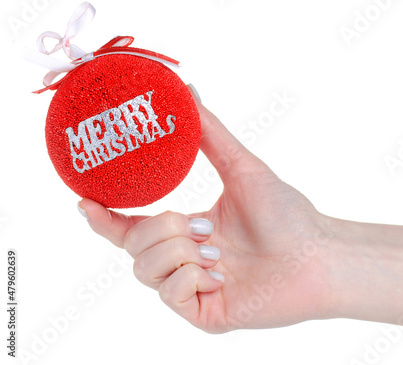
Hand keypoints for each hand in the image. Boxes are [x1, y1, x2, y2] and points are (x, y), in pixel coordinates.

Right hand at [79, 88, 337, 332]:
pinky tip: (222, 275)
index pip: (133, 227)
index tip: (84, 199)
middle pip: (134, 247)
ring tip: (214, 248)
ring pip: (146, 270)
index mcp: (188, 231)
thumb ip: (210, 133)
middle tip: (199, 225)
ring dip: (178, 251)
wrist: (318, 255)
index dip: (106, 217)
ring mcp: (192, 288)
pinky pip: (171, 294)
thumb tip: (188, 89)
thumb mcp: (241, 167)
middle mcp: (186, 260)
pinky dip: (193, 277)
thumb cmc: (286, 214)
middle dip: (162, 230)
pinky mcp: (203, 312)